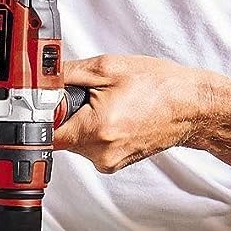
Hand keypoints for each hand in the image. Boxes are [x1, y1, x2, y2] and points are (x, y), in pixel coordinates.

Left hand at [53, 54, 216, 172]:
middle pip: (60, 136)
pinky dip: (95, 130)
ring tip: (109, 103)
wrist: (191, 106)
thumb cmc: (158, 85)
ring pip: (75, 141)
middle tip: (89, 95)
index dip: (41, 115)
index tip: (48, 102)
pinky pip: (91, 146)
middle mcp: (101, 152)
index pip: (45, 134)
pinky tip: (116, 115)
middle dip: (66, 114)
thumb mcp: (107, 67)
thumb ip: (65, 74)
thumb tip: (39, 80)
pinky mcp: (115, 163)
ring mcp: (109, 162)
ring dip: (82, 121)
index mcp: (97, 129)